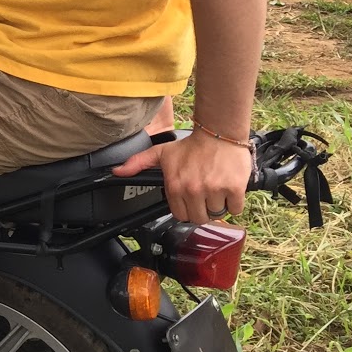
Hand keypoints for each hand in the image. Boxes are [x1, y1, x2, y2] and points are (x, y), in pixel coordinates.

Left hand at [113, 134, 252, 223]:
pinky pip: (234, 209)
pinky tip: (228, 190)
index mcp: (175, 186)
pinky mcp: (234, 188)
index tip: (190, 200)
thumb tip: (117, 171)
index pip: (180, 215)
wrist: (218, 133)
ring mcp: (214, 190)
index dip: (186, 209)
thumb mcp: (160, 153)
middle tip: (204, 195)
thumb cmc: (191, 146)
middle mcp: (193, 190)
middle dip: (202, 210)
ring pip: (217, 214)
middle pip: (199, 218)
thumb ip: (138, 163)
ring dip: (218, 205)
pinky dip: (234, 203)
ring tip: (216, 189)